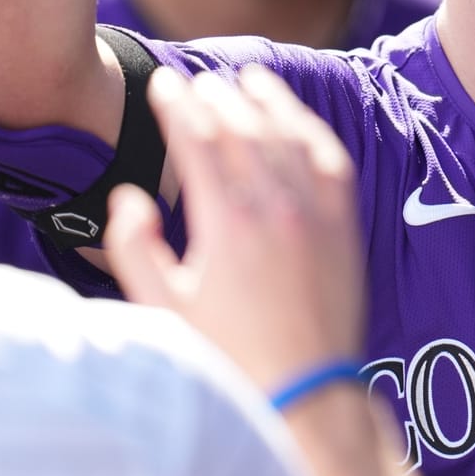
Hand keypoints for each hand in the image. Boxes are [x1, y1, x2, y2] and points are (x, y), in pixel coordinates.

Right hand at [105, 66, 362, 391]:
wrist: (305, 394)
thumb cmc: (228, 359)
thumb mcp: (164, 309)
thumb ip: (135, 249)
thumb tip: (129, 197)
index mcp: (226, 222)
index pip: (199, 140)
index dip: (177, 105)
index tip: (162, 83)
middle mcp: (275, 208)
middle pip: (243, 128)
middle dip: (216, 97)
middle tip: (196, 81)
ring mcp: (316, 214)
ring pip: (290, 136)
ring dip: (267, 102)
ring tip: (247, 81)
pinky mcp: (345, 227)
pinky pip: (331, 161)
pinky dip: (311, 131)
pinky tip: (298, 121)